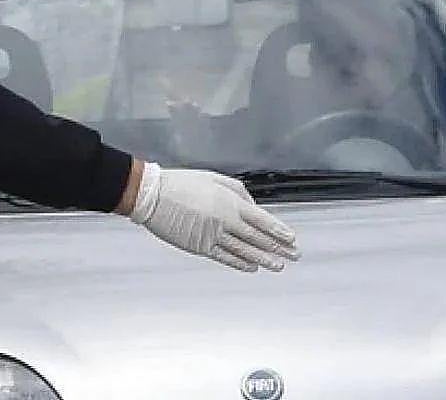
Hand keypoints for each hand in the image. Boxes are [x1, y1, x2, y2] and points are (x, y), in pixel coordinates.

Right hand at [128, 162, 299, 272]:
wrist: (152, 195)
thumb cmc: (180, 183)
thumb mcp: (213, 178)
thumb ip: (237, 191)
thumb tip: (253, 206)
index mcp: (229, 202)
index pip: (262, 220)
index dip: (279, 231)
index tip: (292, 239)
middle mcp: (225, 221)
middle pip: (258, 238)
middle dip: (278, 248)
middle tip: (293, 255)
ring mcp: (213, 235)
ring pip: (244, 251)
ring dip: (264, 259)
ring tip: (277, 266)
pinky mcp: (200, 246)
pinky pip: (225, 257)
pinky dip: (240, 263)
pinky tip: (251, 267)